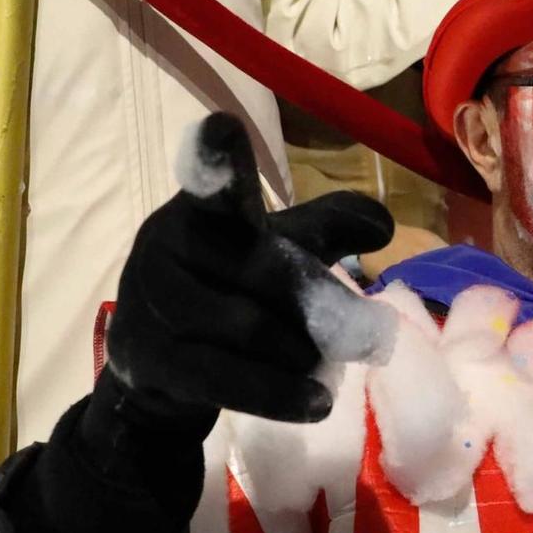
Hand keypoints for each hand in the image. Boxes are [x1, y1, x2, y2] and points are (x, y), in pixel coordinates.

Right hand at [105, 114, 395, 425]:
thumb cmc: (229, 291)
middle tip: (367, 335)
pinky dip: (280, 394)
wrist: (158, 370)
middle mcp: (166, 243)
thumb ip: (325, 231)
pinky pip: (227, 378)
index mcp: (201, 210)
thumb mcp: (276, 252)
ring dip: (301, 353)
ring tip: (327, 367)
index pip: (213, 183)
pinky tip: (318, 403)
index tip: (222, 129)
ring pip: (249, 329)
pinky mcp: (150, 358)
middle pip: (262, 270)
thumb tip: (383, 226)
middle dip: (317, 306)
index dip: (217, 161)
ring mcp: (149, 301)